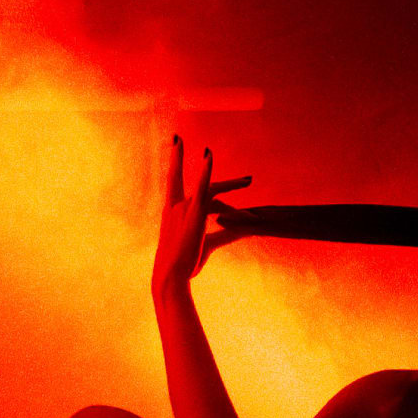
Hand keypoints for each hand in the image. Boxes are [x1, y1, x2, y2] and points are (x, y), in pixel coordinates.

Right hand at [152, 139, 250, 305]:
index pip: (174, 186)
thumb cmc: (183, 266)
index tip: (177, 151)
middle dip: (175, 156)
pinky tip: (208, 155)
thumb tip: (242, 231)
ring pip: (209, 187)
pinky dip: (205, 170)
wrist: (169, 276)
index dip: (174, 167)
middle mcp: (173, 207)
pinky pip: (202, 187)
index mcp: (170, 214)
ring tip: (247, 179)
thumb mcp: (205, 247)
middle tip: (181, 140)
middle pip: (180, 178)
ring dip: (231, 183)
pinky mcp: (194, 212)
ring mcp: (183, 208)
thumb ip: (224, 235)